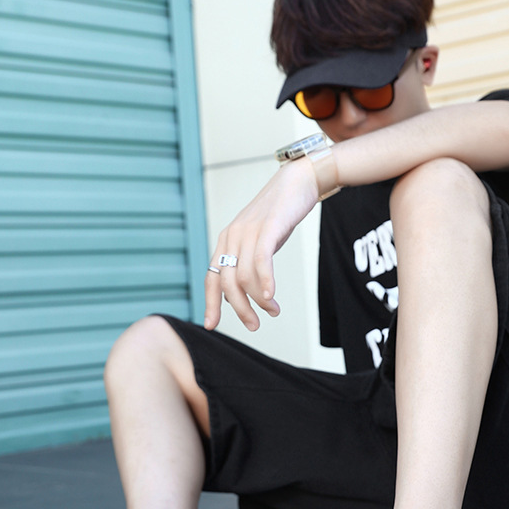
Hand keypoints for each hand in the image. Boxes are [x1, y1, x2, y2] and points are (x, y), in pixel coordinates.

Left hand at [204, 157, 319, 331]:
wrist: (297, 182)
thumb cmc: (279, 215)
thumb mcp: (257, 240)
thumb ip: (246, 262)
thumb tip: (242, 292)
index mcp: (226, 242)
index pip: (212, 278)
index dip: (210, 303)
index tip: (212, 325)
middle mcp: (232, 237)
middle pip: (228, 284)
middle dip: (241, 309)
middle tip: (254, 325)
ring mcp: (248, 231)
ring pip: (245, 277)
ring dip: (259, 300)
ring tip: (273, 310)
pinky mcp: (268, 227)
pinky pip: (261, 260)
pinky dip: (265, 282)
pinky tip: (270, 296)